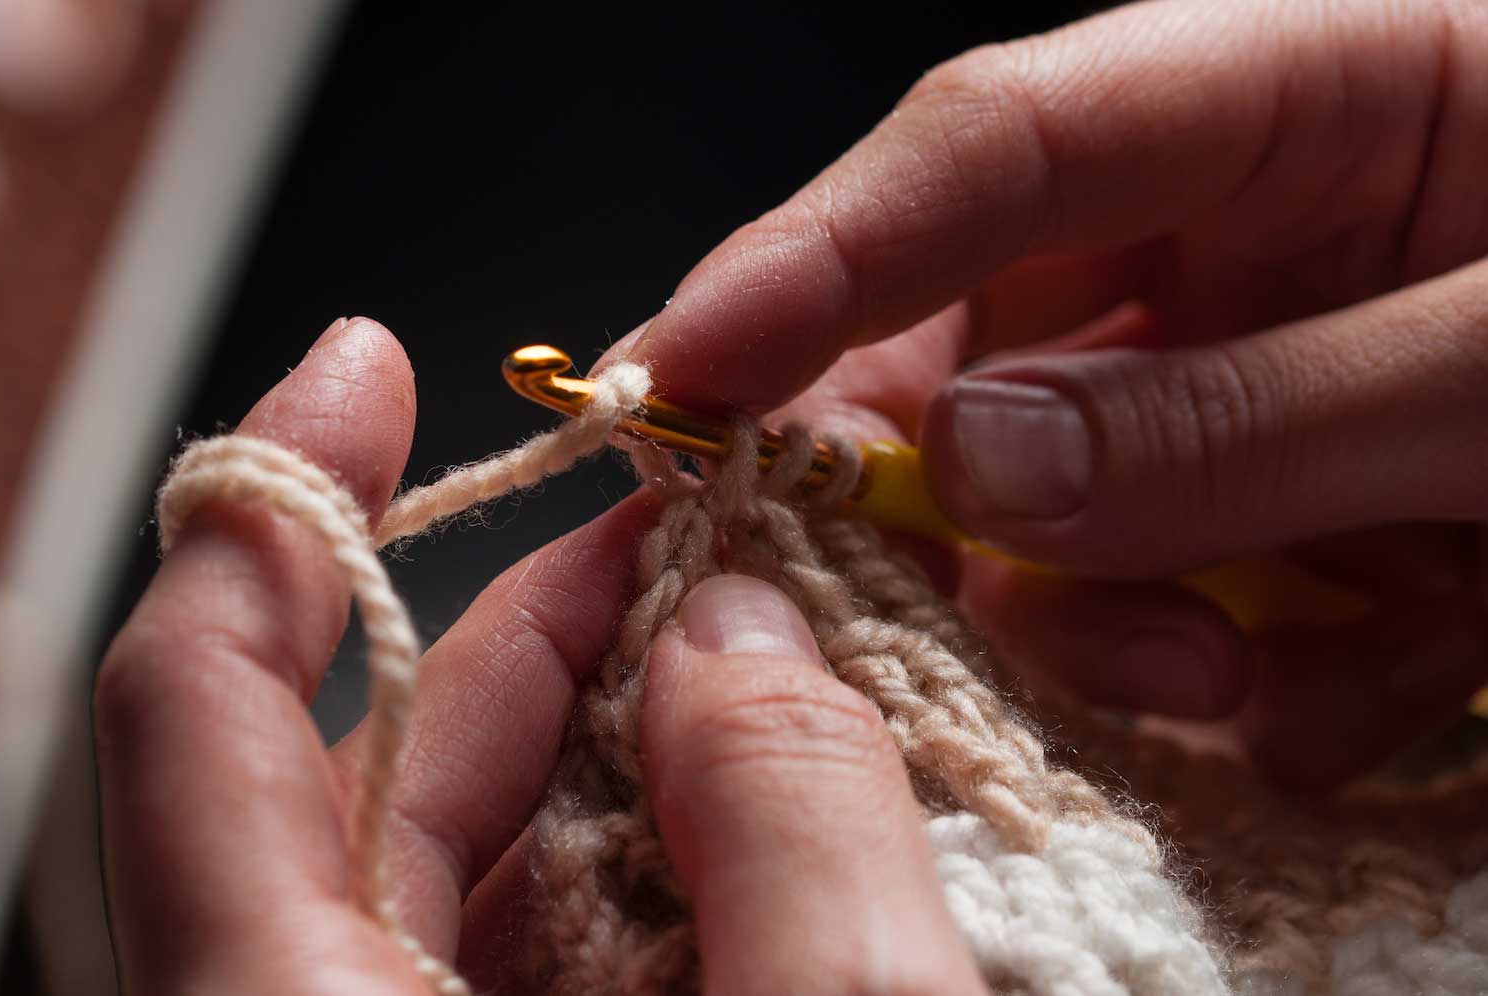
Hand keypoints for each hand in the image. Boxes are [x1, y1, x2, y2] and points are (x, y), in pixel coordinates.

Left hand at [96, 318, 984, 993]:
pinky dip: (652, 849)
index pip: (200, 713)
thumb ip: (795, 824)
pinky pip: (545, 939)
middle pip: (373, 761)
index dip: (275, 508)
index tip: (371, 372)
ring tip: (773, 661)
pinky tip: (775, 808)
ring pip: (474, 852)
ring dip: (624, 735)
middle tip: (707, 536)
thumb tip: (748, 629)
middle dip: (549, 617)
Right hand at [598, 0, 1487, 786]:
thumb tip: (974, 468)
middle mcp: (1249, 239)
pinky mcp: (1304, 513)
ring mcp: (1262, 387)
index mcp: (1310, 102)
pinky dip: (1252, 672)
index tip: (683, 365)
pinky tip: (1373, 682)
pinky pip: (1190, 599)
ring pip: (1067, 505)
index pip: (999, 141)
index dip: (820, 247)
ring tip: (1247, 679)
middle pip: (987, 340)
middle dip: (951, 488)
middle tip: (929, 599)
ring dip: (1120, 618)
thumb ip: (1256, 414)